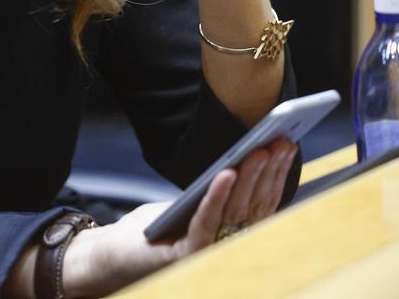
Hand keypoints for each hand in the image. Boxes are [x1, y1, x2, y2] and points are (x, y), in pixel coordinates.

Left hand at [61, 139, 297, 296]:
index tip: (286, 146)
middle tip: (281, 143)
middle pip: (254, 207)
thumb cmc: (152, 227)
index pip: (261, 204)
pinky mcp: (186, 256)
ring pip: (235, 213)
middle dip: (269, 172)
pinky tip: (225, 173)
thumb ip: (214, 191)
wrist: (112, 254)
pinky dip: (216, 197)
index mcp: (230, 235)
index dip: (276, 176)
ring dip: (249, 178)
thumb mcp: (188, 202)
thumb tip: (243, 157)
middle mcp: (224, 248)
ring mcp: (208, 255)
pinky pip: (206, 222)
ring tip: (259, 150)